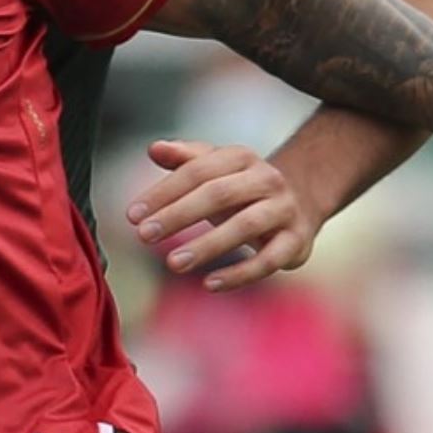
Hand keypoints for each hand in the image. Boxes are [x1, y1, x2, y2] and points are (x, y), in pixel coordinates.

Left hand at [123, 139, 321, 290]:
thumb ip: (184, 159)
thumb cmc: (241, 188)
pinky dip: (238, 274)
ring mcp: (283, 210)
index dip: (163, 192)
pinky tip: (209, 284)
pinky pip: (268, 261)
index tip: (132, 215)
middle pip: (218, 194)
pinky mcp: (296, 241)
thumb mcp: (214, 169)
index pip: (196, 171)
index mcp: (240, 157)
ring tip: (173, 263)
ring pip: (244, 227)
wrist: (299, 203)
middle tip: (144, 235)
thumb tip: (154, 148)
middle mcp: (265, 179)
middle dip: (178, 215)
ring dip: (206, 246)